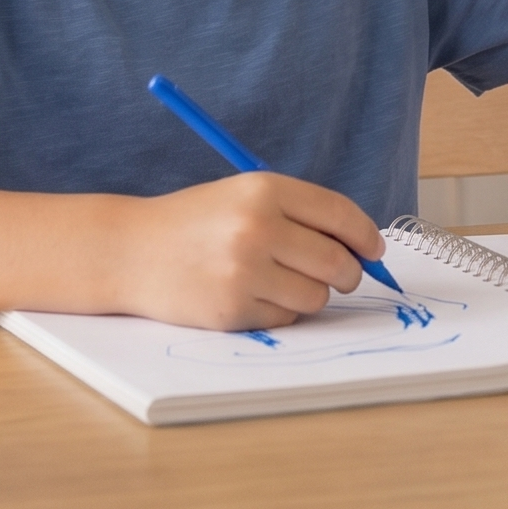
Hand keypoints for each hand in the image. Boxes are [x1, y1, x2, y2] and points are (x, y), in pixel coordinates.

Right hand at [123, 172, 384, 331]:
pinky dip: (281, 311)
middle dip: (349, 272)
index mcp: (264, 190)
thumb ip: (299, 213)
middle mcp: (257, 228)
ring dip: (311, 293)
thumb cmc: (196, 222)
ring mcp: (244, 271)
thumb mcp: (246, 196)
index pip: (339, 214)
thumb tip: (359, 245)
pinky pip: (286, 318)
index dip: (366, 235)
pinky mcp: (233, 310)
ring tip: (282, 281)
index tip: (375, 249)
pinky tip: (254, 295)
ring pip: (317, 296)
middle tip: (344, 275)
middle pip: (336, 261)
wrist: (132, 250)